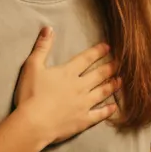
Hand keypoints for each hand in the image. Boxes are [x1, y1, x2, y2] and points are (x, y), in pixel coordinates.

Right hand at [14, 27, 120, 147]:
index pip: (86, 58)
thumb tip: (48, 28)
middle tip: (120, 63)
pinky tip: (114, 107)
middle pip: (99, 74)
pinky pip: (99, 114)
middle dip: (110, 67)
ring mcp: (83, 104)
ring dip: (112, 85)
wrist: (33, 123)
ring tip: (120, 80)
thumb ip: (42, 47)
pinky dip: (108, 110)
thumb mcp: (32, 66)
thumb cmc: (30, 94)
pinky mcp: (83, 120)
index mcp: (68, 73)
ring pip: (102, 92)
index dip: (98, 51)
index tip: (108, 47)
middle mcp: (80, 87)